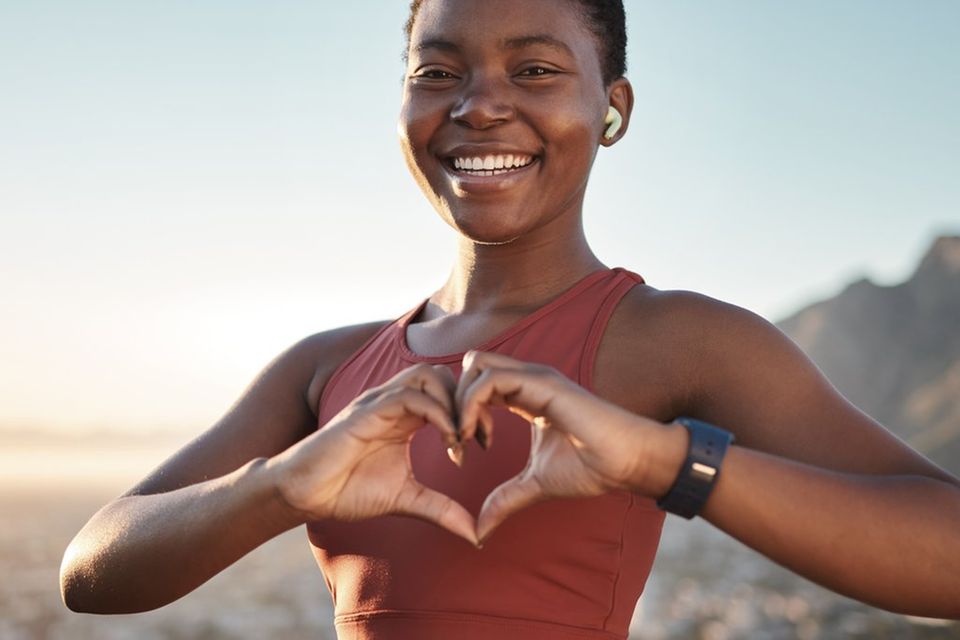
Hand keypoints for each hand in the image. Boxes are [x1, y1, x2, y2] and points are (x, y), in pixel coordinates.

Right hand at [268, 363, 476, 544]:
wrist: (305, 493)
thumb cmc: (348, 490)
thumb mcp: (407, 499)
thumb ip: (441, 509)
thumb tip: (475, 533)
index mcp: (405, 416)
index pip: (449, 392)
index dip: (473, 412)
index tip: (486, 444)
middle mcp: (394, 402)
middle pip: (444, 374)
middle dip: (470, 401)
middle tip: (481, 438)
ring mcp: (379, 403)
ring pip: (428, 375)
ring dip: (453, 402)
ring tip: (462, 439)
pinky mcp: (367, 412)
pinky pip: (409, 396)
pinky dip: (436, 413)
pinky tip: (447, 441)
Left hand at [455, 351, 683, 543]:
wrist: (625, 463)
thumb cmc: (590, 468)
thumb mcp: (535, 484)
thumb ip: (505, 499)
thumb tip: (479, 530)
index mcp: (525, 394)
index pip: (477, 383)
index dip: (460, 412)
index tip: (462, 449)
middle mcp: (527, 378)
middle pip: (469, 366)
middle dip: (453, 400)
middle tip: (458, 441)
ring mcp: (534, 376)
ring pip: (474, 365)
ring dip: (460, 402)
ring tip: (464, 439)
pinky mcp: (541, 382)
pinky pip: (491, 380)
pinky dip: (472, 406)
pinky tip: (478, 437)